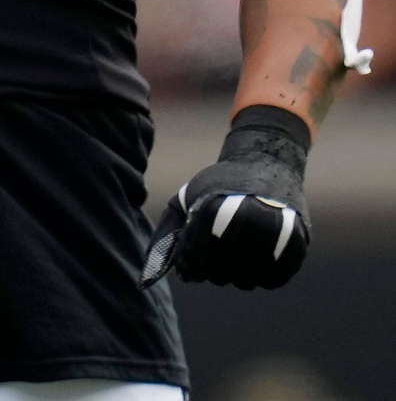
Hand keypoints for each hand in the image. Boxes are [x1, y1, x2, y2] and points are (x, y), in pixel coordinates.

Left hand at [142, 105, 310, 290]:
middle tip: (216, 255)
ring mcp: (273, 234)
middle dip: (213, 270)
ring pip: (246, 282)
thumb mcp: (186, 199)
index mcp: (211, 211)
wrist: (266, 163)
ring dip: (237, 275)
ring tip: (236, 254)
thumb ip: (168, 235)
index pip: (194, 262)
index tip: (193, 257)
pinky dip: (262, 277)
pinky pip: (274, 280)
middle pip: (220, 275)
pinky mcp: (297, 244)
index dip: (190, 265)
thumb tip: (148, 278)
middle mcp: (243, 223)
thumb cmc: (219, 186)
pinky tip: (256, 259)